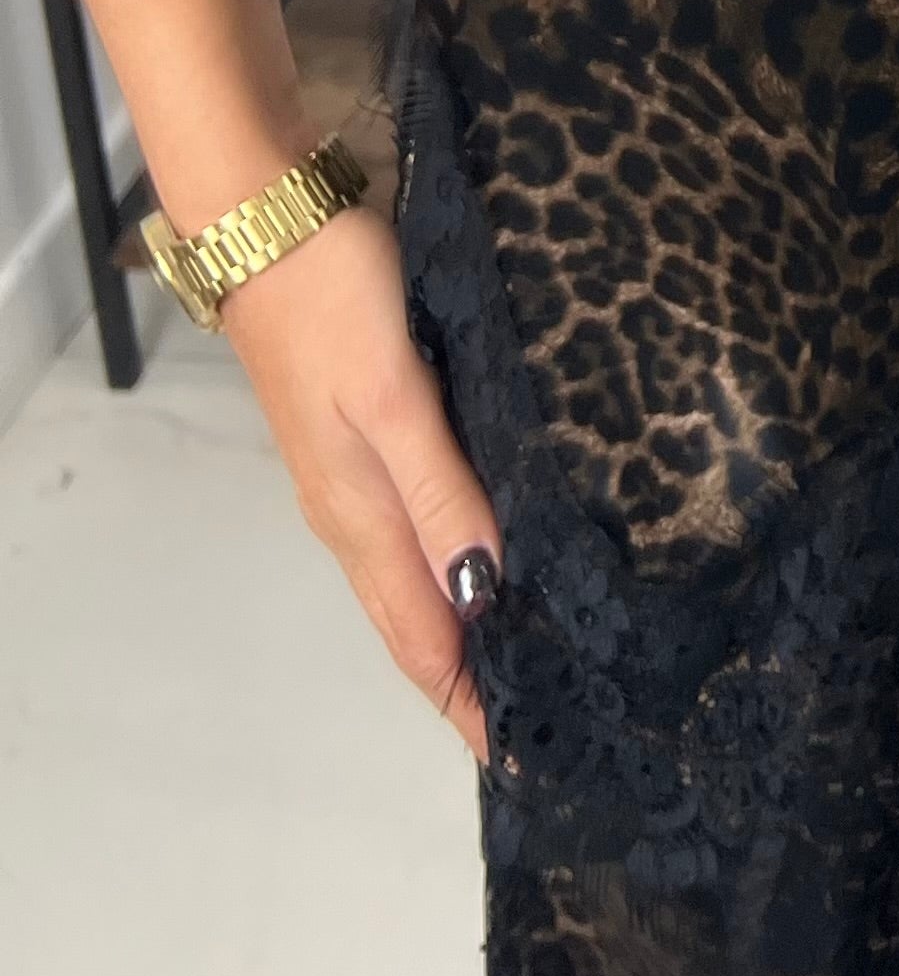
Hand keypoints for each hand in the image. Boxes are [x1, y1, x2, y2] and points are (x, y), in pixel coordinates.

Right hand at [218, 200, 497, 762]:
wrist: (268, 218)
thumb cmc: (335, 299)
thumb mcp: (394, 394)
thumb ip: (440, 489)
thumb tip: (484, 591)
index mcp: (362, 516)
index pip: (423, 641)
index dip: (470, 703)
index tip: (530, 758)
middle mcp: (355, 512)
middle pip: (418, 622)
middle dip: (475, 680)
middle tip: (554, 721)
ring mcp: (354, 474)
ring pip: (417, 576)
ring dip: (468, 624)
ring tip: (537, 653)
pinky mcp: (363, 431)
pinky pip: (415, 524)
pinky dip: (456, 559)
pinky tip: (494, 549)